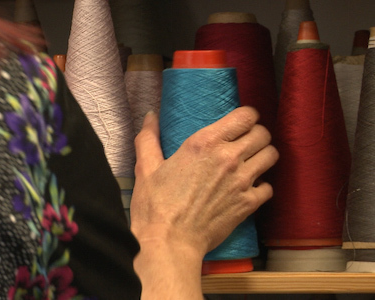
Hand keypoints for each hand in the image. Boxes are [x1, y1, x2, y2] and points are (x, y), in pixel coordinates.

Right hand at [130, 106, 277, 256]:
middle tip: (244, 143)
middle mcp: (228, 157)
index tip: (239, 124)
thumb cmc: (156, 206)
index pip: (246, 116)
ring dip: (263, 156)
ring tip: (250, 162)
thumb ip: (148, 138)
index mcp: (204, 143)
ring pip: (271, 156)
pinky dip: (261, 186)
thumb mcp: (146, 168)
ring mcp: (242, 181)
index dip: (246, 117)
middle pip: (263, 133)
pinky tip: (248, 188)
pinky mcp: (248, 204)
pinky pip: (269, 187)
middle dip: (256, 134)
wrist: (169, 241)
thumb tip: (151, 116)